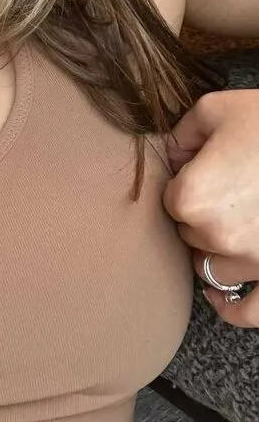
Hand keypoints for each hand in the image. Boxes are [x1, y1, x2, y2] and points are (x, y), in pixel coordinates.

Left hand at [163, 89, 258, 326]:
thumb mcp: (217, 109)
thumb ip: (182, 134)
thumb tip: (172, 156)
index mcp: (193, 197)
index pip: (170, 200)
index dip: (189, 182)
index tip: (210, 168)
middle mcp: (218, 237)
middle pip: (191, 236)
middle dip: (205, 215)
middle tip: (234, 190)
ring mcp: (253, 263)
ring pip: (213, 268)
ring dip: (220, 251)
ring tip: (239, 225)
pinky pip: (249, 312)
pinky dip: (232, 309)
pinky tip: (220, 298)